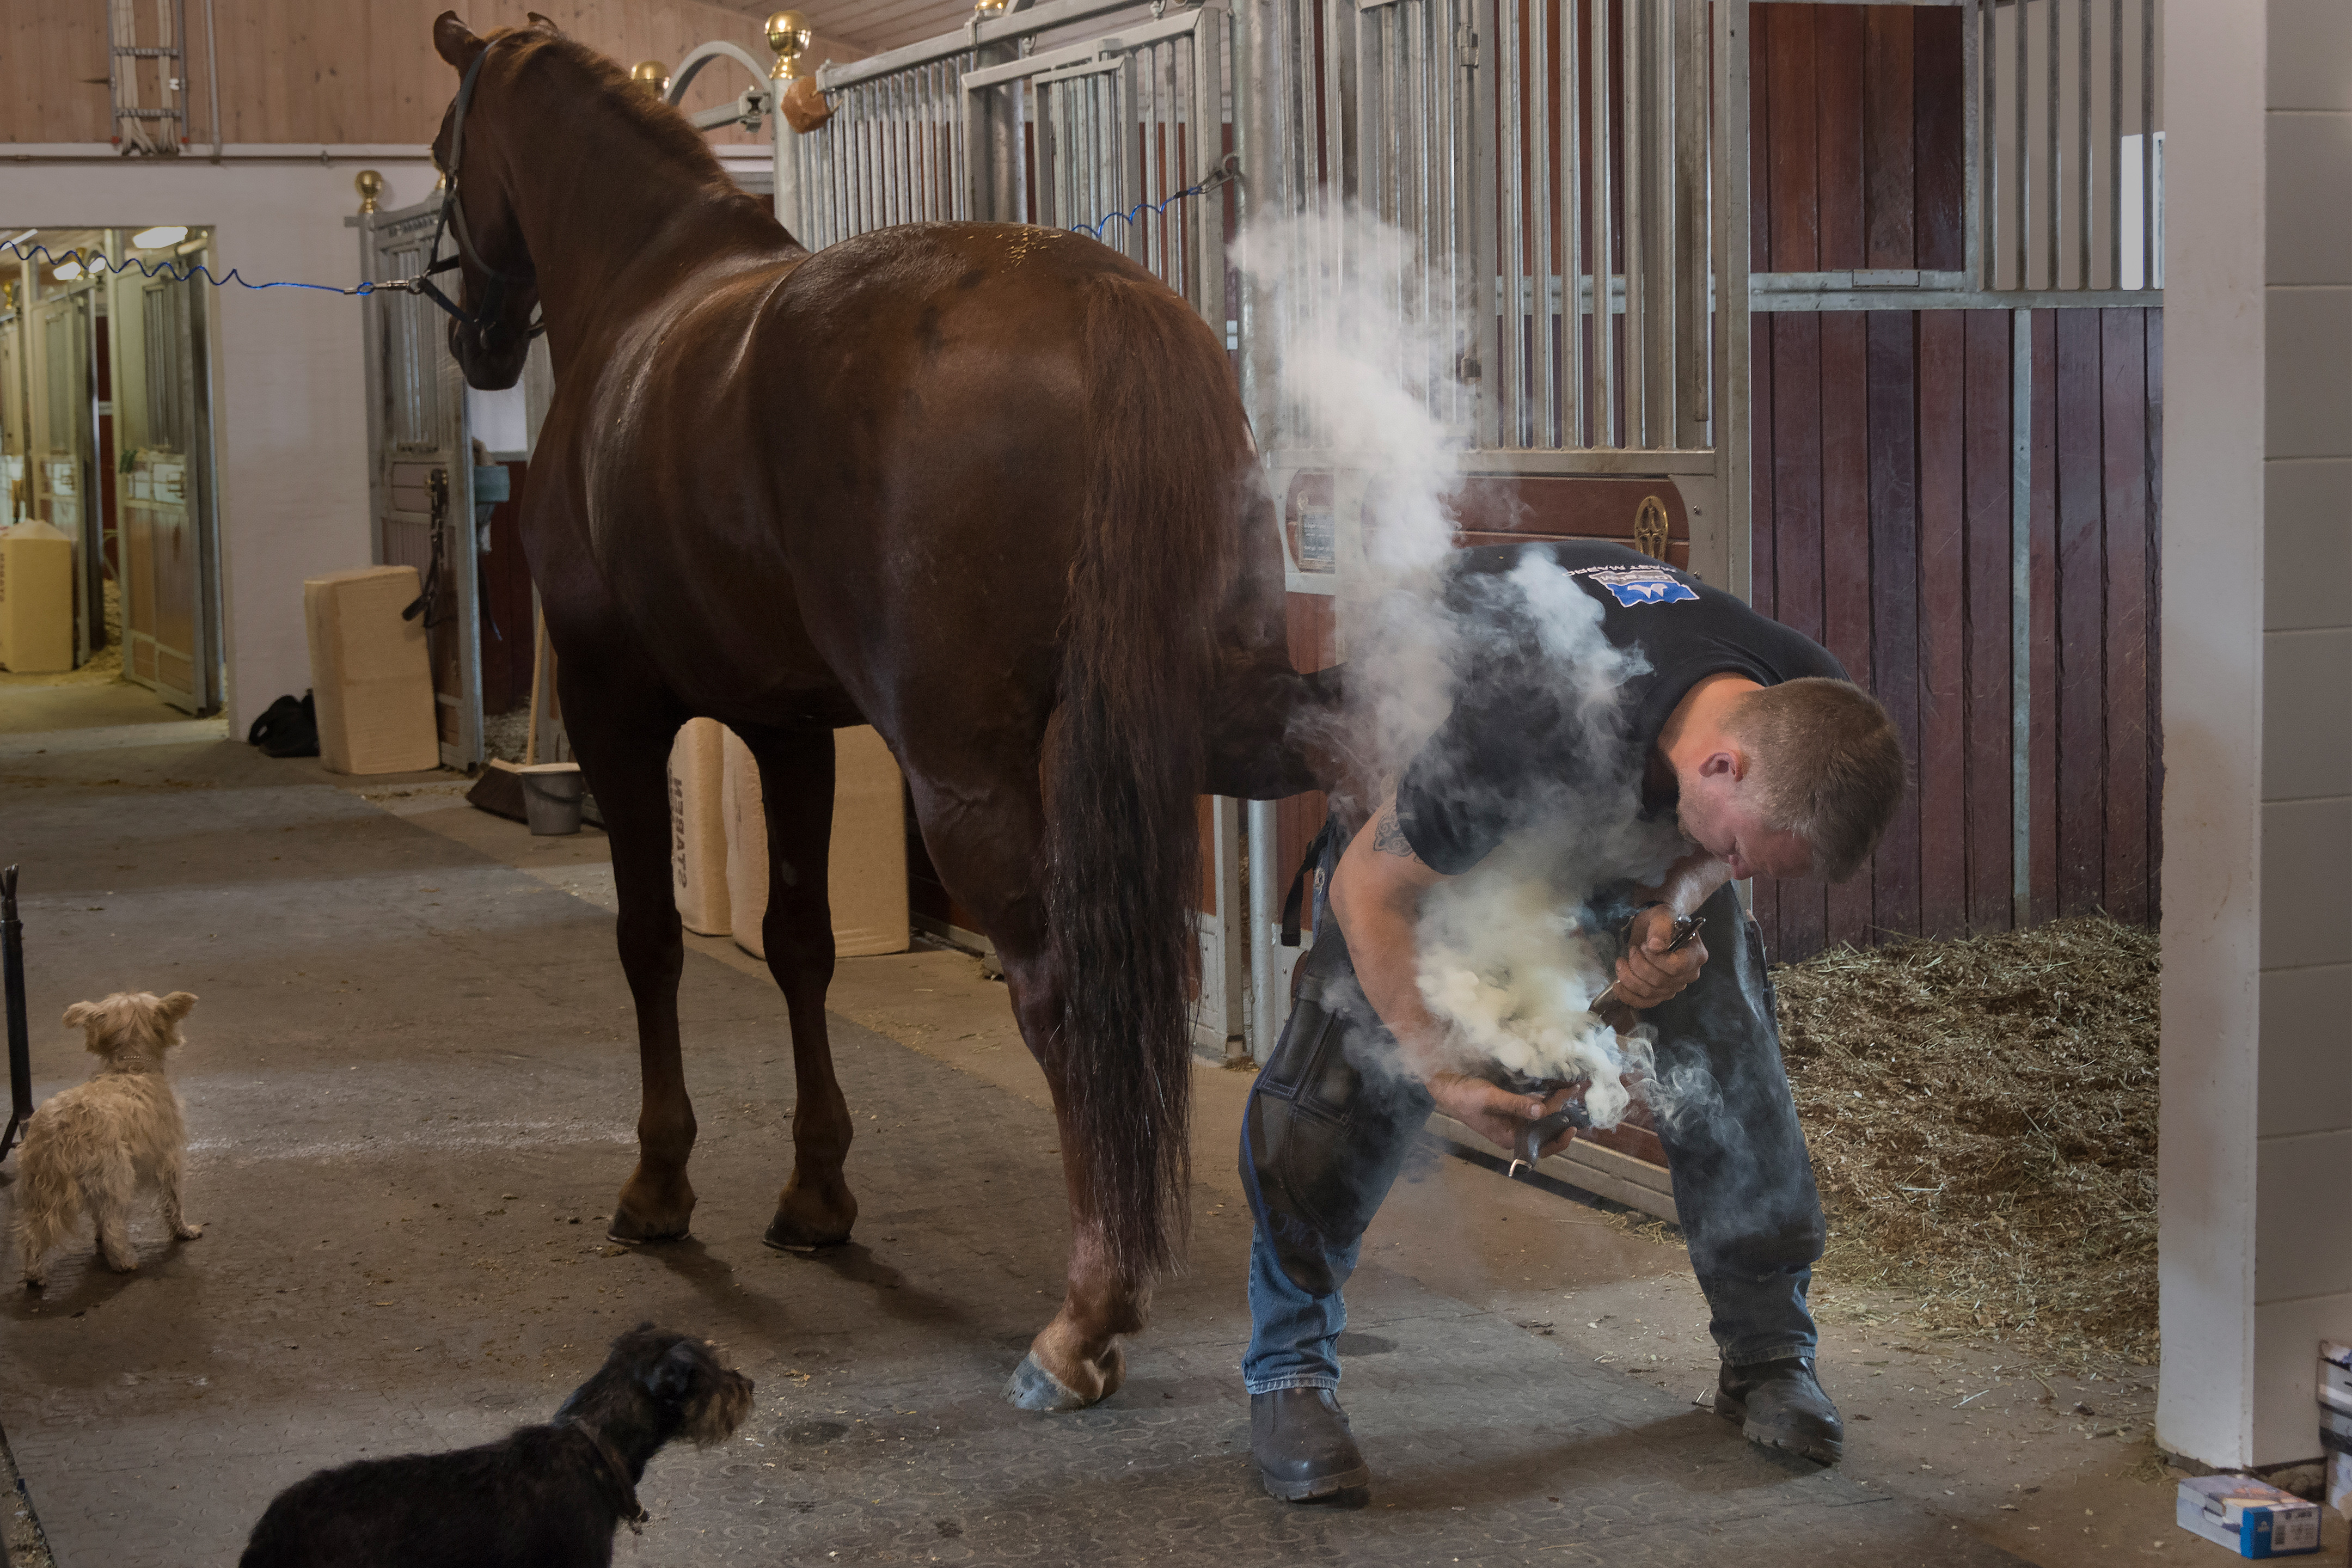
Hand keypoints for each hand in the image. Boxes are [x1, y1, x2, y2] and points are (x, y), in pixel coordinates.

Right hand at [1424, 1071, 1582, 1159]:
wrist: (1446, 1085)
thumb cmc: (1465, 1096)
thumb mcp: (1490, 1099)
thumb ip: (1516, 1105)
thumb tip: (1543, 1111)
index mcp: (1510, 1138)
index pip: (1542, 1147)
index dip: (1560, 1138)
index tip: (1573, 1124)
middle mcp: (1515, 1131)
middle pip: (1545, 1129)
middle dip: (1561, 1114)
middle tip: (1574, 1092)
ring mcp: (1514, 1119)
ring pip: (1541, 1117)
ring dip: (1554, 1104)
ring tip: (1568, 1087)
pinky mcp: (1511, 1106)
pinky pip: (1533, 1106)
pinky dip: (1544, 1098)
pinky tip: (1552, 1086)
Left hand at [1612, 905, 1708, 1009]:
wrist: (1654, 927)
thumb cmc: (1661, 920)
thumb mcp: (1661, 915)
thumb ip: (1661, 927)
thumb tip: (1656, 946)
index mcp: (1696, 955)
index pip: (1676, 967)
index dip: (1656, 960)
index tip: (1644, 946)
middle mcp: (1689, 975)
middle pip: (1661, 982)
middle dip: (1639, 966)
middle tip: (1632, 950)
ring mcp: (1675, 987)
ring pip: (1650, 993)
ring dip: (1630, 979)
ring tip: (1622, 962)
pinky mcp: (1661, 994)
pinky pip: (1645, 1003)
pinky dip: (1629, 996)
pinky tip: (1618, 986)